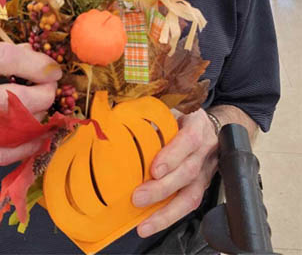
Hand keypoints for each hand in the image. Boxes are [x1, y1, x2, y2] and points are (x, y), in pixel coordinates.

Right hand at [0, 35, 61, 164]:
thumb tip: (28, 50)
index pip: (4, 59)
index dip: (36, 64)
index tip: (52, 68)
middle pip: (10, 99)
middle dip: (42, 96)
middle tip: (52, 90)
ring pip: (6, 129)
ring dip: (35, 121)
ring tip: (45, 110)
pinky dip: (20, 149)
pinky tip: (35, 139)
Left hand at [132, 107, 218, 237]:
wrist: (210, 125)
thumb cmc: (184, 115)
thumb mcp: (173, 106)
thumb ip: (153, 111)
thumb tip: (119, 114)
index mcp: (197, 125)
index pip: (189, 141)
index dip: (172, 156)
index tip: (154, 169)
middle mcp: (205, 150)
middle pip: (187, 172)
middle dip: (162, 188)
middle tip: (138, 197)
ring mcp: (205, 171)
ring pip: (191, 196)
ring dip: (166, 213)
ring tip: (144, 224)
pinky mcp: (202, 186)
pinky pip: (189, 205)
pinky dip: (170, 216)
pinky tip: (152, 223)